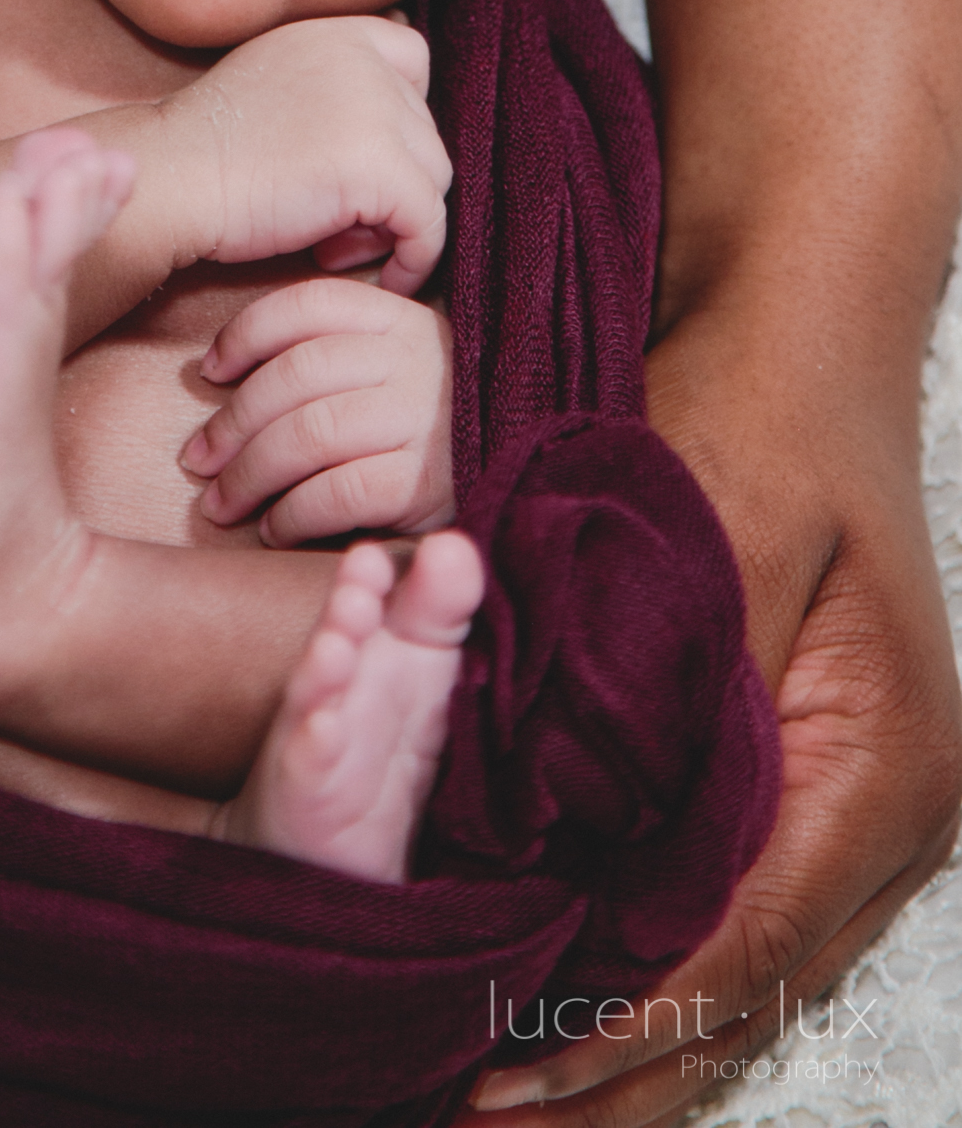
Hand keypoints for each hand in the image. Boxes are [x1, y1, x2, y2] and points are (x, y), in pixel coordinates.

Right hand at [156, 17, 451, 296]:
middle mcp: (363, 58)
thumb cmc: (205, 152)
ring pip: (432, 176)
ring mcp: (375, 108)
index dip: (401, 115)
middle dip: (390, 180)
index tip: (363, 160)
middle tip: (334, 221)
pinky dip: (414, 257)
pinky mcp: (379, 166)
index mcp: (336, 33)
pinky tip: (376, 273)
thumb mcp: (270, 84)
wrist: (171, 181)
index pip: (412, 59)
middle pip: (423, 129)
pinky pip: (428, 222)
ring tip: (334, 242)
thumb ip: (329, 85)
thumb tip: (392, 124)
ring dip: (393, 218)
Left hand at [181, 277, 454, 544]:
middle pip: (294, 376)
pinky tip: (276, 530)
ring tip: (223, 504)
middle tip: (199, 459)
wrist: (531, 474)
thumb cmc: (439, 425)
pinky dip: (292, 515)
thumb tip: (231, 369)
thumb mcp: (402, 365)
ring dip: (249, 475)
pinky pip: (336, 493)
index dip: (244, 335)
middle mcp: (413, 360)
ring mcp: (423, 420)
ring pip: (307, 435)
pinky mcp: (427, 484)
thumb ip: (339, 353)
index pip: (306, 305)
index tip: (211, 371)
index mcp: (400, 319)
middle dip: (232, 423)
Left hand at [463, 308, 961, 1124]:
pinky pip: (734, 906)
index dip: (620, 1022)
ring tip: (500, 1091)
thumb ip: (660, 681)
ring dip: (629, 1028)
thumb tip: (578, 830)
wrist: (797, 322)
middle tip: (479, 1112)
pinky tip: (558, 989)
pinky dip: (649, 958)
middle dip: (618, 1066)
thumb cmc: (755, 407)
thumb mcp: (705, 532)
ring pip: (743, 966)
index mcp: (883, 761)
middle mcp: (891, 807)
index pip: (743, 942)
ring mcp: (859, 799)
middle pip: (749, 987)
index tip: (507, 1078)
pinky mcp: (809, 776)